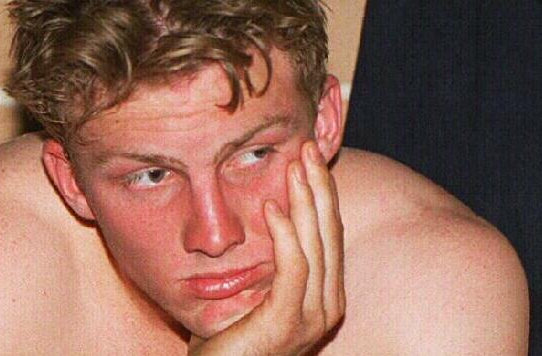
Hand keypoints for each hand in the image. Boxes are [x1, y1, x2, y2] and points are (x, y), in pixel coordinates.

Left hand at [188, 141, 345, 355]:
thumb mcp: (260, 288)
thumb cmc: (232, 335)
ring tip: (294, 165)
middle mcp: (327, 304)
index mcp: (324, 294)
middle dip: (320, 186)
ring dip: (306, 200)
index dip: (322, 192)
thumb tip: (272, 212)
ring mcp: (312, 316)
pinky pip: (293, 268)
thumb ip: (274, 260)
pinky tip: (271, 206)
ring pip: (316, 244)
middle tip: (308, 147)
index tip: (309, 157)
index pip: (330, 233)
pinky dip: (285, 234)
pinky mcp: (287, 322)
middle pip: (330, 232)